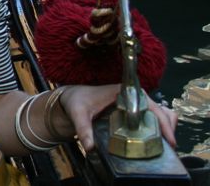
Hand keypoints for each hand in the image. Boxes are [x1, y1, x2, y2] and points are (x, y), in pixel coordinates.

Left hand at [58, 84, 177, 150]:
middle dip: (168, 128)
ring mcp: (136, 104)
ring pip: (161, 115)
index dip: (162, 121)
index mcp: (124, 92)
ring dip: (165, 129)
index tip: (167, 138)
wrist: (72, 98)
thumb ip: (83, 129)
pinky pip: (153, 120)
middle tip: (167, 147)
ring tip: (164, 147)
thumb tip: (90, 147)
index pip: (150, 105)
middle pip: (161, 110)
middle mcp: (134, 97)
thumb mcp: (78, 114)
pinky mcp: (135, 112)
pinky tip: (155, 143)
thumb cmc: (76, 101)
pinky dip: (159, 130)